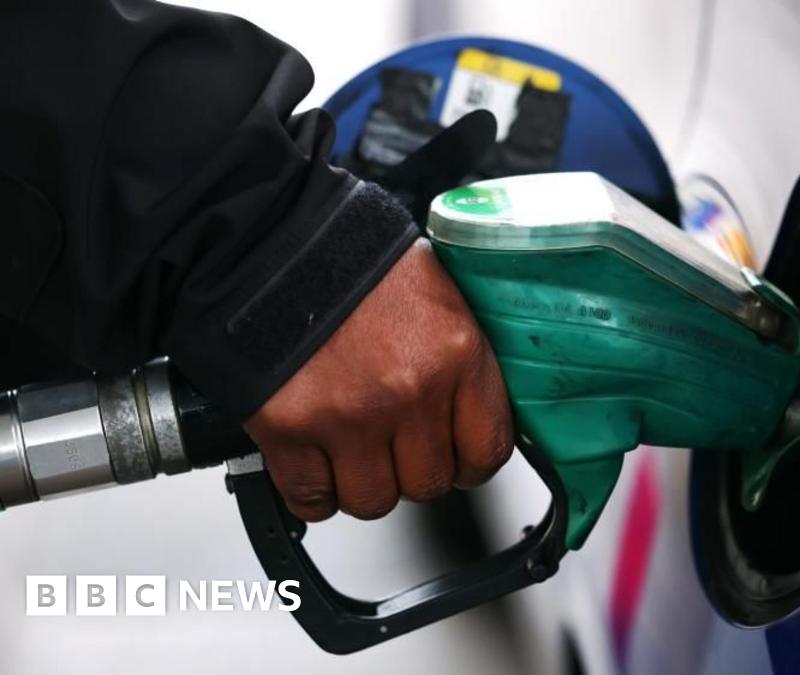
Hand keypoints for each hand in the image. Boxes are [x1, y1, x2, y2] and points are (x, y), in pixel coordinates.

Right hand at [243, 239, 512, 520]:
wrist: (271, 236)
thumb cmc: (352, 255)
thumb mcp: (436, 291)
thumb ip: (459, 355)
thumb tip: (473, 407)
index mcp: (456, 354)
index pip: (487, 450)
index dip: (469, 460)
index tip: (454, 454)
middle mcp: (411, 391)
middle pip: (429, 483)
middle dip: (412, 469)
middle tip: (393, 443)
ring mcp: (351, 416)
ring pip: (373, 500)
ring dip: (362, 483)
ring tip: (351, 448)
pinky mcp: (290, 429)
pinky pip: (312, 498)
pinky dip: (312, 491)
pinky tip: (313, 463)